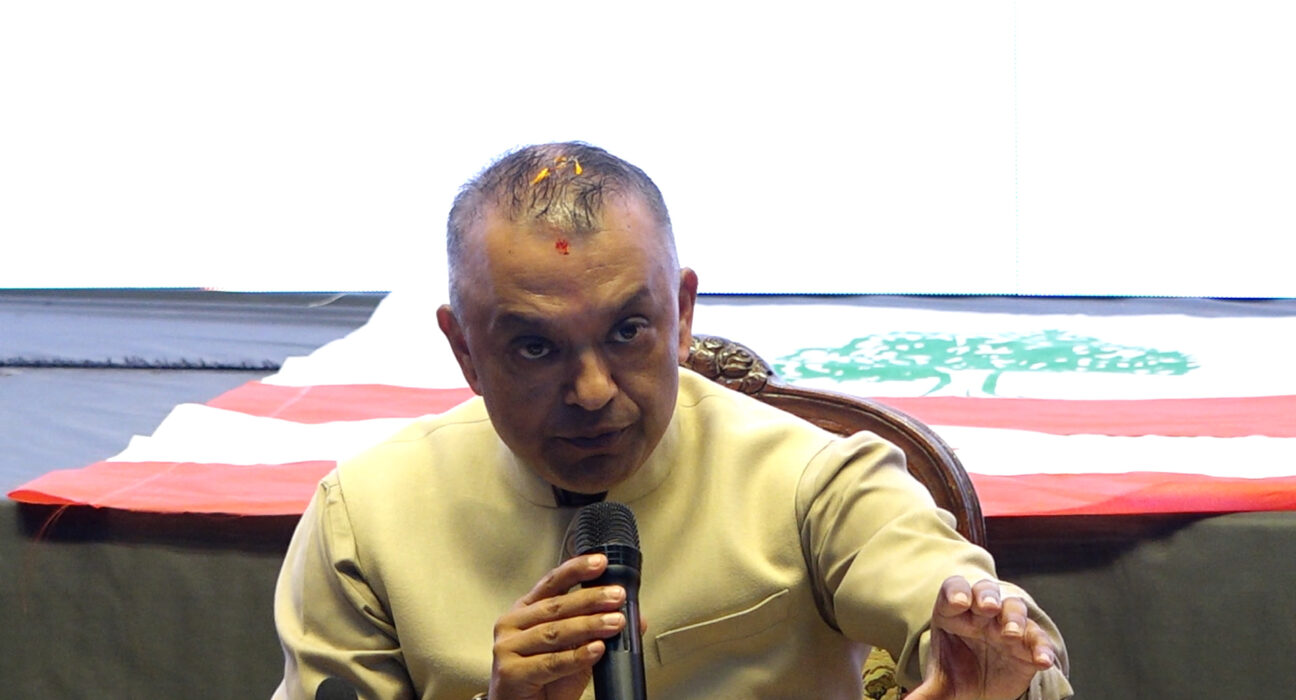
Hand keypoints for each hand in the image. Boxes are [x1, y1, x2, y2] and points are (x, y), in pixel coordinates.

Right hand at [488, 554, 629, 699]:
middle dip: (591, 599)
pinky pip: (551, 662)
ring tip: (615, 622)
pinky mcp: (511, 673)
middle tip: (617, 596)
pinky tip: (596, 650)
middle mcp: (512, 625)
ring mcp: (507, 648)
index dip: (576, 570)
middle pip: (556, 606)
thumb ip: (600, 632)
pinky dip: (577, 656)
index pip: (551, 583)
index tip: (600, 563)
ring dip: (589, 626)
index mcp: (524, 611)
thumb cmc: (543, 682)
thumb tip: (636, 619)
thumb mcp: (576, 652)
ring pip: (555, 632)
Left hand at [906, 577, 1057, 699]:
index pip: (953, 591)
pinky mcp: (1028, 644)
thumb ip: (926, 693)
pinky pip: (1038, 638)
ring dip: (1014, 617)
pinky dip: (1041, 647)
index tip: (956, 603)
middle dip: (986, 596)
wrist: (984, 689)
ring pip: (1013, 608)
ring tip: (1011, 634)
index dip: (955, 592)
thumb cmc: (958, 672)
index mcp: (953, 612)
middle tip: (987, 607)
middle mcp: (981, 613)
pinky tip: (1042, 660)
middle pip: (985, 592)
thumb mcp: (941, 683)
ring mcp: (1006, 625)